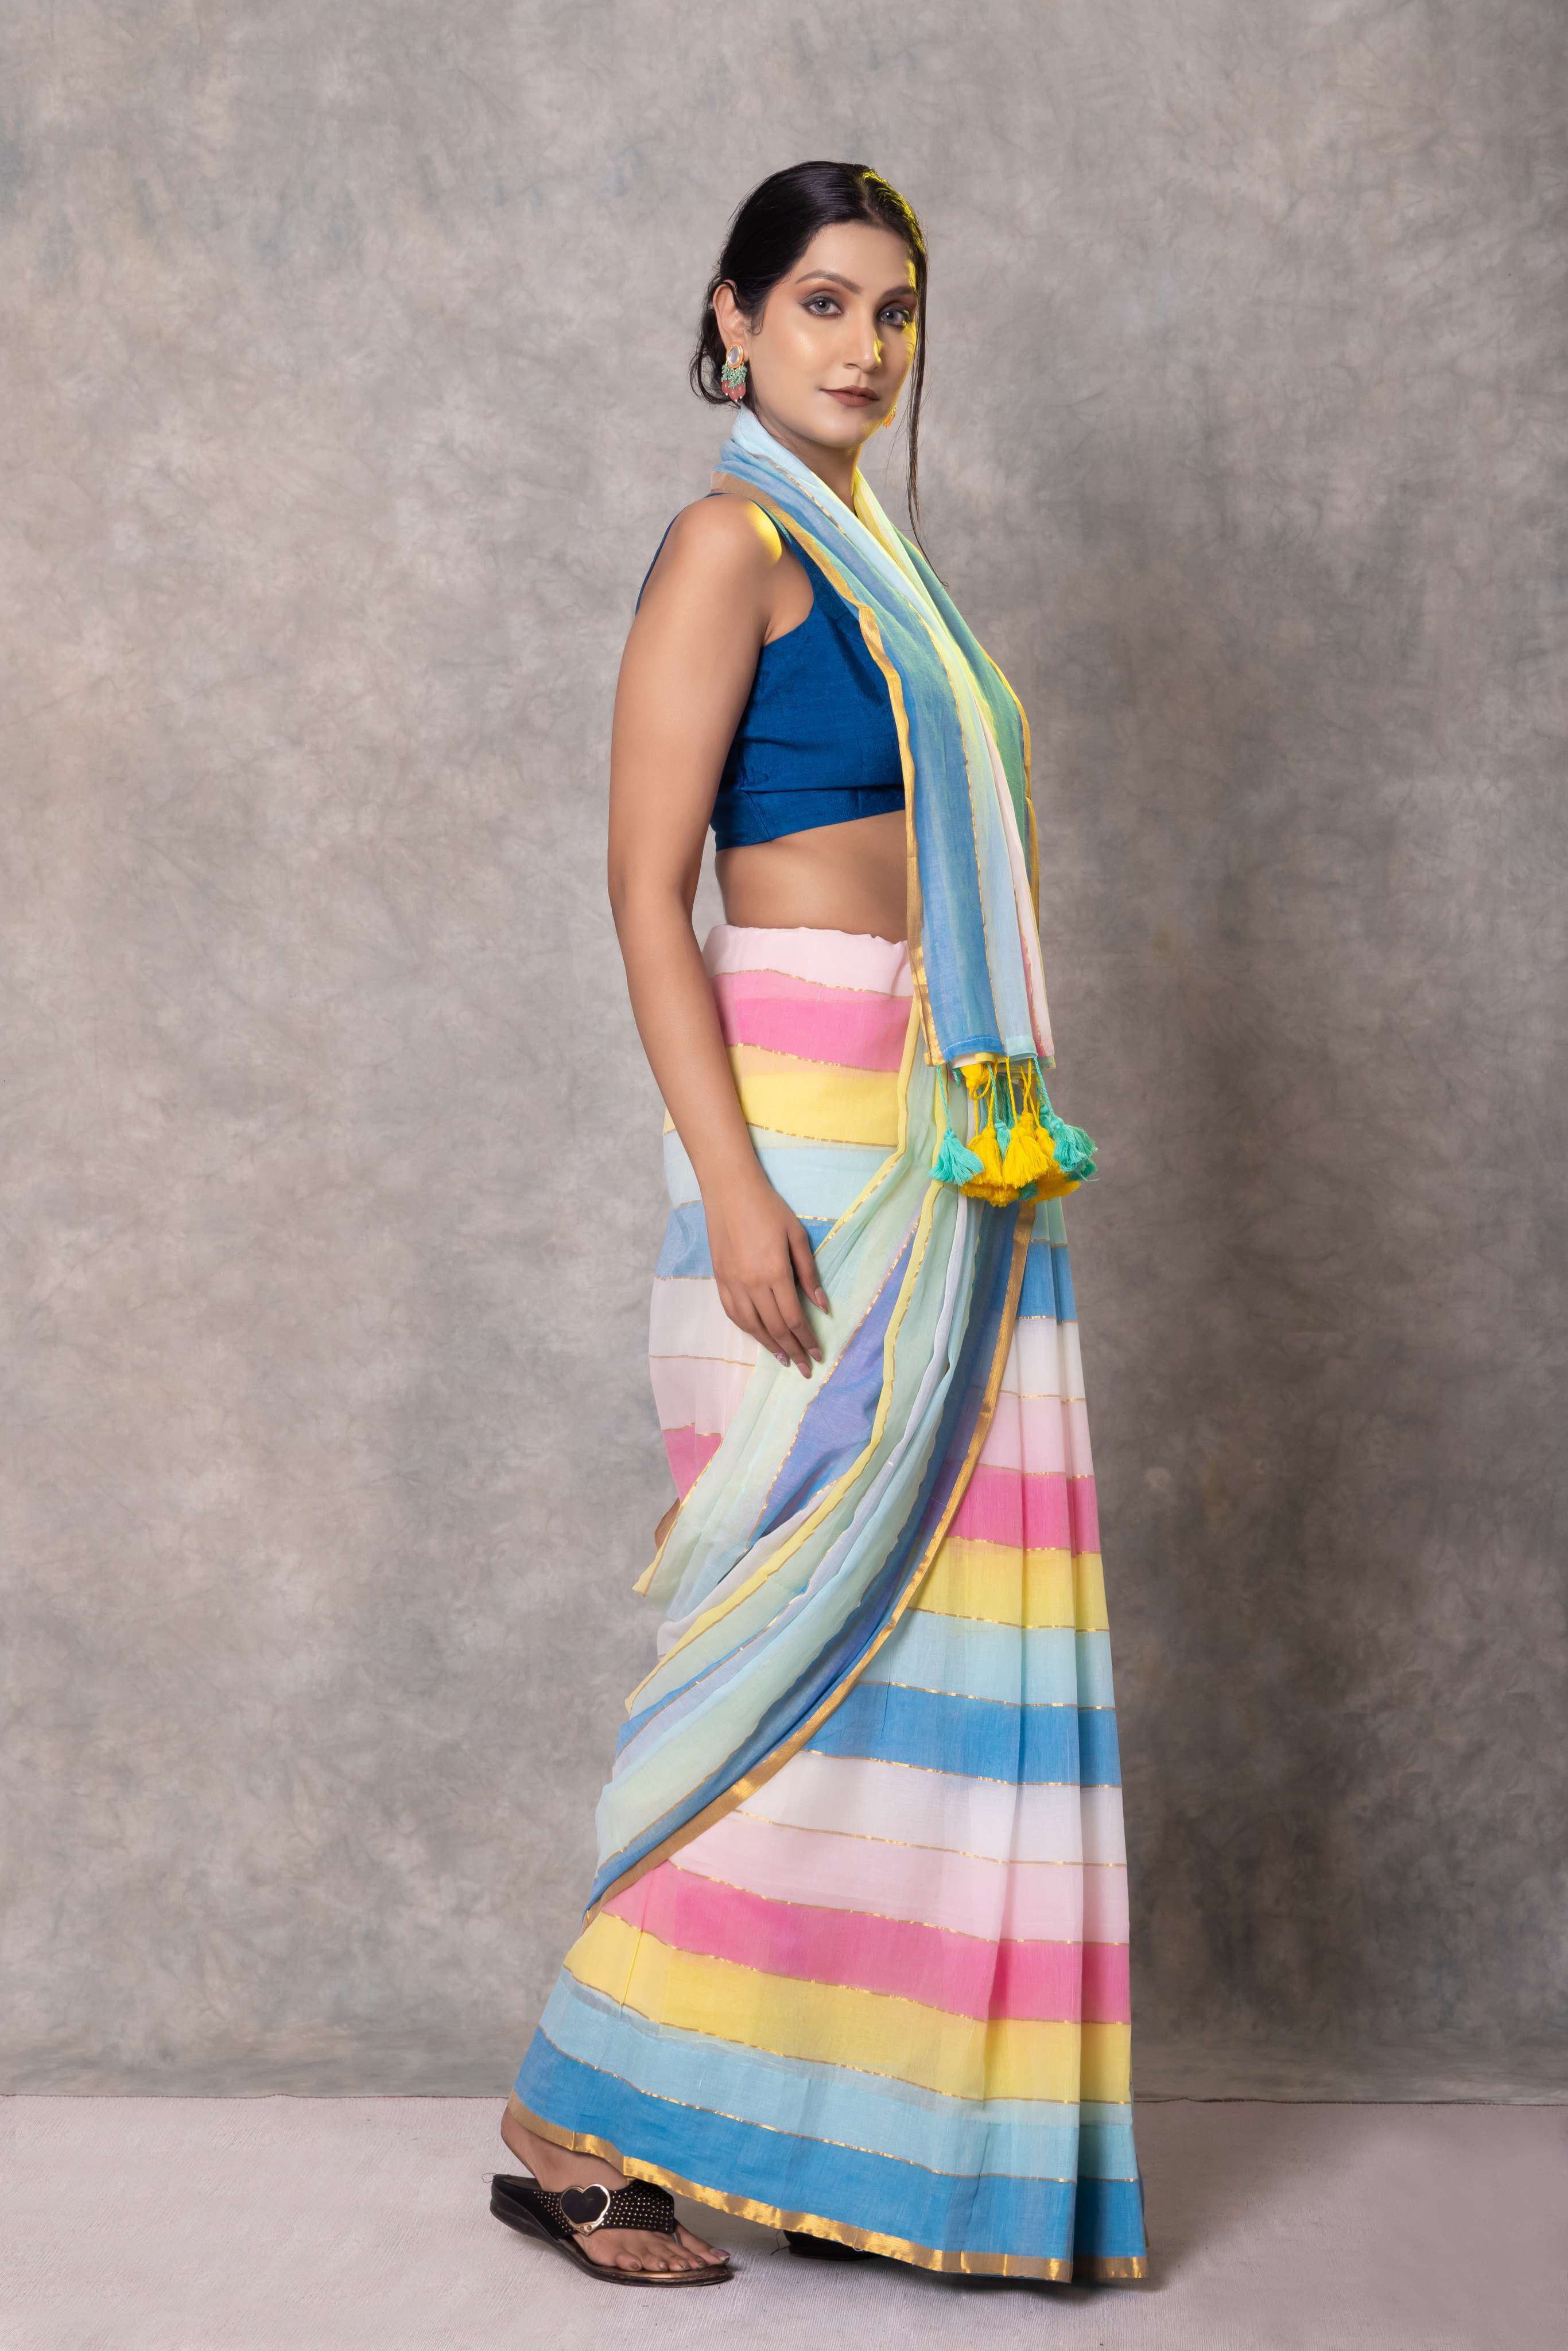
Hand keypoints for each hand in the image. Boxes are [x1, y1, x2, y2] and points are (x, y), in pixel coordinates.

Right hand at [702, 1168, 828, 1377]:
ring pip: (751, 1325)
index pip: (794, 1318)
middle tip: (805, 1368)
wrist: (729, 1189)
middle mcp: (751, 1283)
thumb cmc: (769, 1208)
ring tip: (783, 1358)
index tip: (818, 1354)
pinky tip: (758, 1336)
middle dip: (792, 1350)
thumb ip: (809, 1273)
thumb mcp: (797, 1236)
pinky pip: (733, 1313)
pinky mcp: (719, 1278)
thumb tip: (822, 1306)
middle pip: (775, 1328)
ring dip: (769, 1345)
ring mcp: (732, 1282)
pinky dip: (747, 1329)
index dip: (807, 1340)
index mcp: (774, 1272)